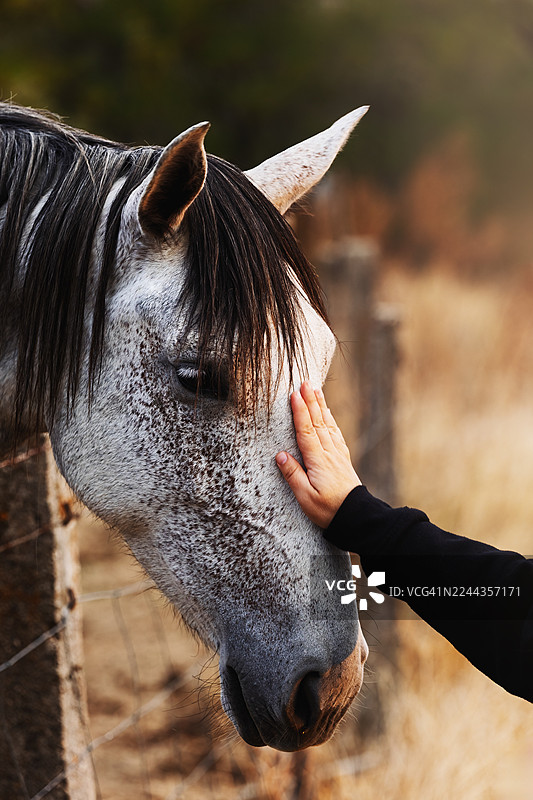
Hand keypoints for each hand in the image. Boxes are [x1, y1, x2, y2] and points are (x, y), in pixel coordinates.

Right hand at [276, 381, 360, 527]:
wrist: (357, 516)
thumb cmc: (328, 510)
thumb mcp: (305, 497)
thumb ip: (293, 474)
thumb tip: (280, 454)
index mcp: (317, 461)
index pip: (306, 431)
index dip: (300, 412)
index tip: (294, 394)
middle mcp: (328, 453)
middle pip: (317, 422)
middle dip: (311, 401)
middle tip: (305, 382)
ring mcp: (337, 455)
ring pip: (327, 424)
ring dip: (321, 406)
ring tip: (316, 390)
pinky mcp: (342, 459)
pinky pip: (335, 433)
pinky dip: (330, 420)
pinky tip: (328, 413)